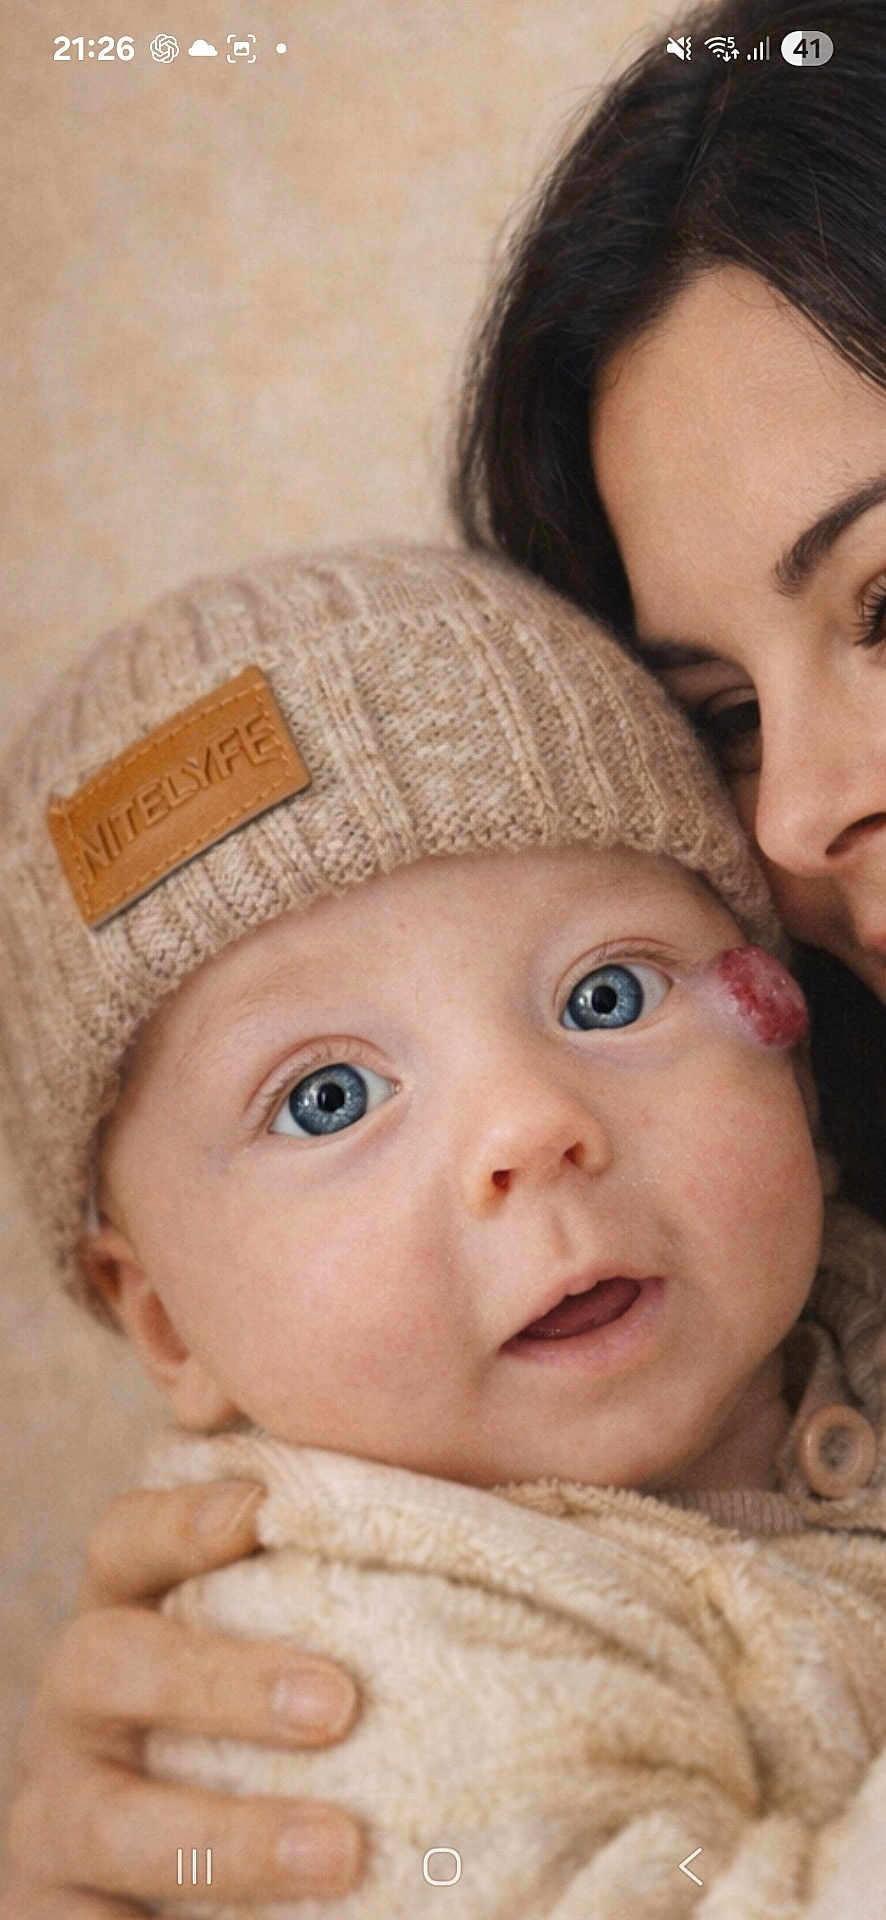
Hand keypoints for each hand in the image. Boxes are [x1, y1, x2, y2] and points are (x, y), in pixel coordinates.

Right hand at [2, 1479, 363, 1914]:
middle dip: (220, 1680)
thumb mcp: (282, 1648)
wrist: (175, 1868)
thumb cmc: (271, 1727)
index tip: (258, 1510)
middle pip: (111, 1662)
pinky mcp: (52, 1914)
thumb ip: (339, 1583)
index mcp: (128, 1616)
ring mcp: (58, 1814)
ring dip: (225, 1837)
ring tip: (341, 1853)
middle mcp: (78, 1706)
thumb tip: (475, 1499)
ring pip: (107, 1818)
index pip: (126, 1542)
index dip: (179, 1520)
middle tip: (339, 1704)